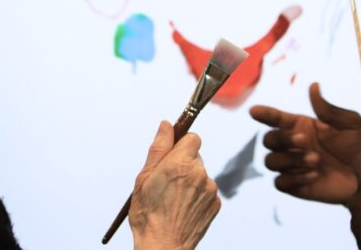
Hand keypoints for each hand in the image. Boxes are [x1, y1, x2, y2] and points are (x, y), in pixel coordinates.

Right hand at [129, 121, 220, 249]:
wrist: (163, 246)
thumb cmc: (148, 214)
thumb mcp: (144, 178)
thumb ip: (159, 148)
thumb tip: (166, 124)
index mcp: (181, 163)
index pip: (192, 138)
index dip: (180, 145)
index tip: (171, 155)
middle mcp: (200, 173)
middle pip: (195, 156)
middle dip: (183, 163)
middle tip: (166, 181)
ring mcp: (210, 190)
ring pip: (201, 174)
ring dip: (190, 180)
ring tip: (173, 198)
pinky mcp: (216, 204)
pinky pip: (207, 190)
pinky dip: (197, 195)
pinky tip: (183, 207)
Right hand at [249, 82, 360, 203]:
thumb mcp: (350, 124)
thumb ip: (329, 109)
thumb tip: (313, 86)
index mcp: (301, 127)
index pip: (276, 119)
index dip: (264, 114)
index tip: (254, 111)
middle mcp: (293, 146)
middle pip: (269, 140)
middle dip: (283, 139)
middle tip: (305, 141)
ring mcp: (293, 167)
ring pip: (271, 162)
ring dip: (290, 160)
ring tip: (316, 161)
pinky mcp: (296, 187)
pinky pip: (280, 183)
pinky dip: (294, 179)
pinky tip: (314, 175)